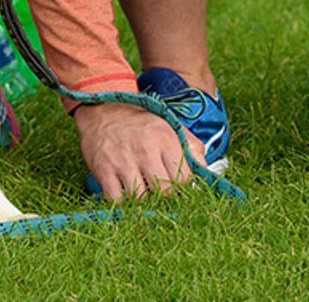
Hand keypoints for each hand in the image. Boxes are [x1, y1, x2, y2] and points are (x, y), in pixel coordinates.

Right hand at [75, 102, 198, 200]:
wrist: (103, 108)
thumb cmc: (140, 122)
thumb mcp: (170, 125)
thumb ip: (192, 146)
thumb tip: (205, 170)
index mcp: (166, 139)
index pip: (185, 179)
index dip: (181, 186)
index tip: (174, 183)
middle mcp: (146, 151)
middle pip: (165, 191)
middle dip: (163, 194)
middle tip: (157, 188)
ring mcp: (123, 161)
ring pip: (140, 198)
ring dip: (141, 199)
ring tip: (140, 188)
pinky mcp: (104, 170)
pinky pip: (116, 200)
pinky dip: (121, 201)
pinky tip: (123, 190)